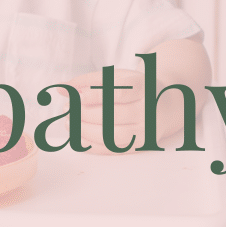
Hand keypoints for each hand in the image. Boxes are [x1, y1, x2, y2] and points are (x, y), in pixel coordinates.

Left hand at [65, 37, 209, 153]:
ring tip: (69, 123)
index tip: (77, 98)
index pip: (119, 93)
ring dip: (85, 131)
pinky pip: (113, 149)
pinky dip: (91, 145)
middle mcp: (148, 110)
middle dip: (84, 114)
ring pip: (112, 135)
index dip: (95, 96)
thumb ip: (87, 80)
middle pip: (113, 116)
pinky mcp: (140, 145)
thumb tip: (59, 88)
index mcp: (144, 87)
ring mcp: (145, 130)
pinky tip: (77, 136)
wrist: (166, 104)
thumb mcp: (116, 77)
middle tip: (67, 110)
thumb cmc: (134, 88)